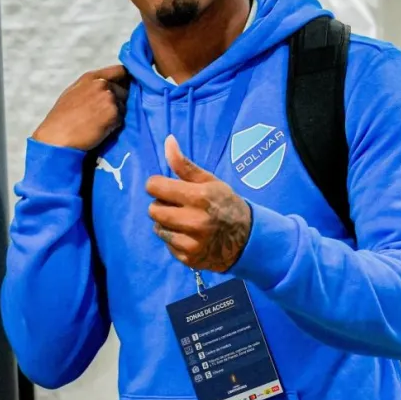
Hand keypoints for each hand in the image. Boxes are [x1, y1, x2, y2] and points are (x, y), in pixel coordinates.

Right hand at [32, 65, 128, 150]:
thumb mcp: (74, 92)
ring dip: (118, 113)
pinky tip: (101, 129)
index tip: (124, 88)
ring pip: (124, 105)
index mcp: (91, 77)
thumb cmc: (62, 118)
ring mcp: (109, 98)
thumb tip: (107, 85)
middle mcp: (102, 84)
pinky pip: (122, 119)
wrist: (58, 137)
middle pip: (124, 90)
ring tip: (100, 122)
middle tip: (104, 113)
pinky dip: (115, 125)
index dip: (124, 80)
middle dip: (119, 100)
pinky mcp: (114, 113)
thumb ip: (92, 86)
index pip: (120, 70)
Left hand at [146, 135, 251, 271]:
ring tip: (185, 220)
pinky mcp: (188, 258)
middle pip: (152, 209)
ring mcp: (191, 243)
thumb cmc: (226, 204)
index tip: (166, 187)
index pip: (154, 186)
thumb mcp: (209, 181)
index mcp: (199, 197)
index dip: (158, 184)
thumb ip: (184, 165)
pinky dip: (174, 238)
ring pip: (158, 227)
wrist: (247, 239)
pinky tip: (190, 235)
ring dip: (166, 223)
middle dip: (161, 204)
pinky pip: (167, 243)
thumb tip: (168, 141)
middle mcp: (194, 221)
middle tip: (178, 205)